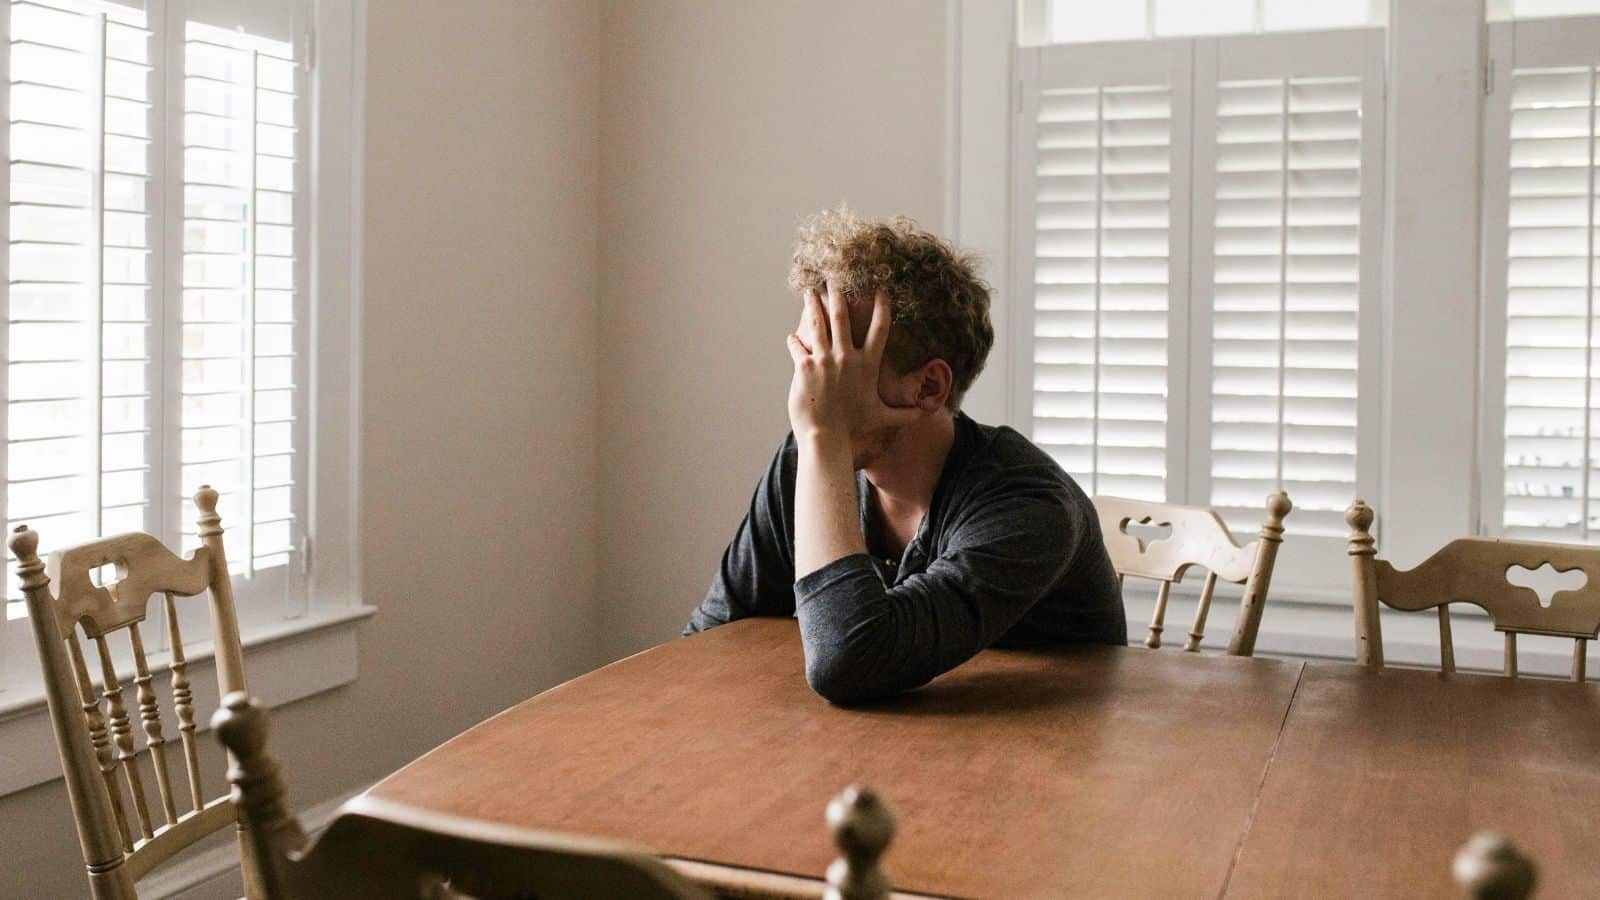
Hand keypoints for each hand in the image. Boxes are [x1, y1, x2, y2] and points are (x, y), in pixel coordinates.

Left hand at [785, 285, 919, 440]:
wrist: (827, 437)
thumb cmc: (854, 428)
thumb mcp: (881, 418)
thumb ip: (903, 414)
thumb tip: (925, 415)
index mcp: (867, 364)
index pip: (880, 329)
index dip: (882, 306)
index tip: (882, 288)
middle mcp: (846, 357)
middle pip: (842, 316)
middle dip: (839, 293)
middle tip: (835, 276)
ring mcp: (824, 360)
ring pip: (817, 323)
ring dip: (813, 305)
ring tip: (809, 291)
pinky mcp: (804, 366)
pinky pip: (797, 345)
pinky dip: (794, 340)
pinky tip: (792, 336)